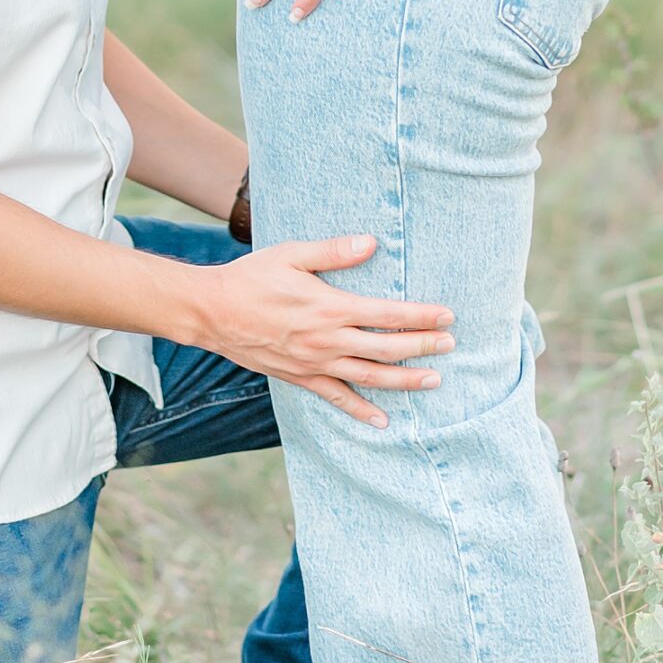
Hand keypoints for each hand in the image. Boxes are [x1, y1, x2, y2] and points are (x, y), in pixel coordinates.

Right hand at [190, 235, 454, 427]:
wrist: (211, 312)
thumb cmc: (252, 277)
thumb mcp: (291, 254)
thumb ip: (333, 251)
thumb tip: (371, 243)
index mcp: (329, 307)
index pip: (386, 313)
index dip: (420, 316)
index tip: (446, 315)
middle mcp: (327, 340)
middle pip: (386, 348)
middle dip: (422, 347)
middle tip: (451, 345)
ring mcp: (314, 363)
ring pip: (369, 377)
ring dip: (404, 381)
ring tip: (434, 381)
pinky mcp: (300, 378)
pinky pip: (336, 398)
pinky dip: (360, 411)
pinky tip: (382, 420)